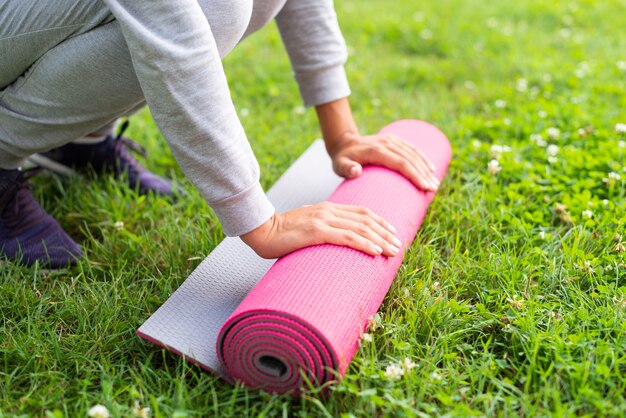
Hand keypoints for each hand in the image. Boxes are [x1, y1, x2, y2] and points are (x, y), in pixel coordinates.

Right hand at [240, 202, 401, 258]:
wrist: (260, 230)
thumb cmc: (281, 234)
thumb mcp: (306, 228)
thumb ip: (322, 230)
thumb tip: (335, 244)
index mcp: (327, 208)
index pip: (361, 212)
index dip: (380, 222)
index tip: (392, 233)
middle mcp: (329, 211)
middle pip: (366, 219)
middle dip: (385, 233)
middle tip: (399, 245)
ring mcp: (323, 220)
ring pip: (360, 228)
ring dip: (380, 240)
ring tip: (393, 251)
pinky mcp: (317, 231)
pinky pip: (347, 237)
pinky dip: (364, 243)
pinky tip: (376, 251)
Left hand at [327, 132, 439, 191]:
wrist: (344, 142)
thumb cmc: (342, 159)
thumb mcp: (339, 165)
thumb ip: (346, 169)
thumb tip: (356, 171)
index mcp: (376, 150)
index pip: (400, 162)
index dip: (414, 174)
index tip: (424, 187)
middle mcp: (386, 143)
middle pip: (410, 158)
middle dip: (423, 174)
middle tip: (433, 189)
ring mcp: (391, 140)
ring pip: (413, 153)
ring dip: (426, 167)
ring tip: (435, 183)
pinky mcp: (393, 140)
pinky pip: (411, 148)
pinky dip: (422, 158)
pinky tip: (431, 168)